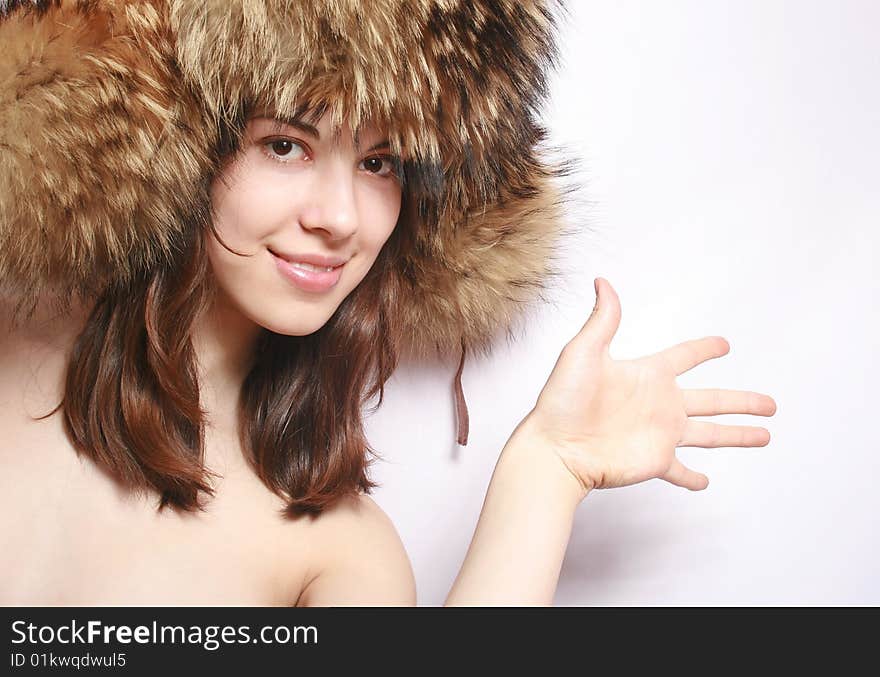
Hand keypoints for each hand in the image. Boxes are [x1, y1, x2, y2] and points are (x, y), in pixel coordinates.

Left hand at [519, 278, 776, 492]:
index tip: (724, 344)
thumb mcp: (583, 352)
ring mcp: (659, 435)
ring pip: (710, 436)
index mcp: (647, 375)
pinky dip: (692, 479)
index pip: (684, 357)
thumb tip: (603, 281)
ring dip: (737, 436)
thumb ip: (603, 320)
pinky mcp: (654, 461)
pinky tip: (705, 483)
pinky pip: (679, 471)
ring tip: (765, 436)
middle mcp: (658, 404)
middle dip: (742, 401)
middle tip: (771, 403)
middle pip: (712, 400)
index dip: (704, 349)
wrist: (554, 447)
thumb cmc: (562, 400)